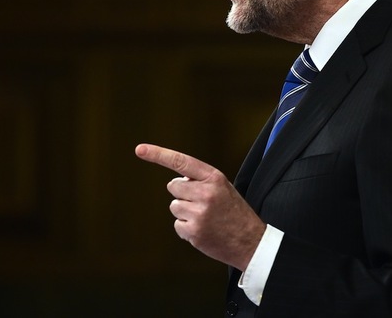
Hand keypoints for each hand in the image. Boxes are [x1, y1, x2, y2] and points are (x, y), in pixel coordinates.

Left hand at [135, 143, 265, 270]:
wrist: (251, 241)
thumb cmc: (234, 212)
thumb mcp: (223, 187)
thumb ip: (200, 181)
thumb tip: (175, 183)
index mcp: (214, 177)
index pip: (181, 162)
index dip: (159, 154)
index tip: (140, 149)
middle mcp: (206, 192)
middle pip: (173, 187)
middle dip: (182, 194)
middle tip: (202, 203)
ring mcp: (199, 213)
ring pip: (174, 206)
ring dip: (185, 212)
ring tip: (206, 218)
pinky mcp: (194, 231)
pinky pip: (177, 225)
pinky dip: (187, 228)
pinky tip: (204, 230)